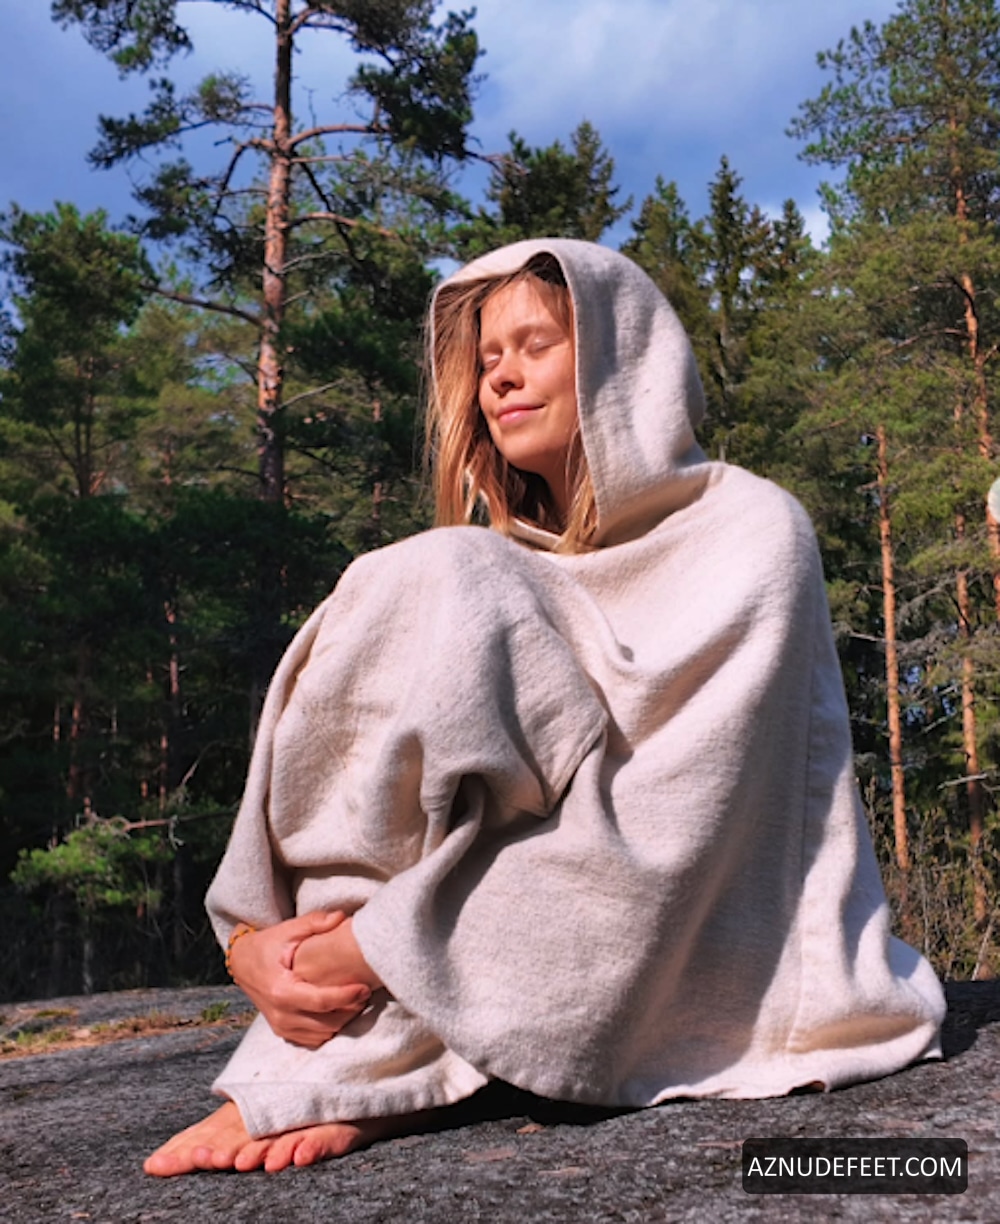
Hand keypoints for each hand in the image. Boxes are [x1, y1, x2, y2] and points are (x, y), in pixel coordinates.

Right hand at [228, 910, 371, 1048]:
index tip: (364, 988)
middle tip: (365, 992)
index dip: (346, 997)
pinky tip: (338, 1011)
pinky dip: (329, 1029)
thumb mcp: (288, 930)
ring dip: (342, 1021)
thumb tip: (341, 916)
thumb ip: (315, 922)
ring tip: (355, 1001)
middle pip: (325, 1023)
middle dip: (350, 1010)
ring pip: (322, 1035)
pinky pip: (312, 1040)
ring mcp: (280, 1026)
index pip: (321, 1002)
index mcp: (281, 990)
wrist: (242, 963)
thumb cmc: (267, 945)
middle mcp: (280, 1014)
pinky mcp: (282, 1031)